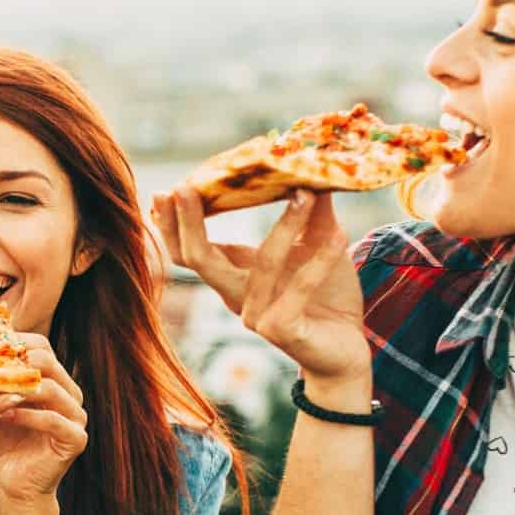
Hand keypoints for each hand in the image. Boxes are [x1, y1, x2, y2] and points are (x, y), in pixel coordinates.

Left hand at [0, 337, 86, 507]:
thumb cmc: (3, 443)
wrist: (14, 486)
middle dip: (15, 361)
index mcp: (55, 381)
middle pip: (48, 362)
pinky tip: (4, 416)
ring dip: (18, 388)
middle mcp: (70, 394)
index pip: (41, 347)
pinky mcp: (76, 439)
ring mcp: (77, 416)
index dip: (14, 342)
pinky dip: (27, 416)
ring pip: (51, 388)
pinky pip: (53, 420)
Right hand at [152, 187, 368, 383]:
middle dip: (187, 223)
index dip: (171, 224)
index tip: (166, 191)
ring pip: (259, 265)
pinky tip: (340, 235)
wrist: (348, 348)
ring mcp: (255, 316)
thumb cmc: (327, 296)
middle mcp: (235, 295)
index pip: (189, 250)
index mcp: (233, 275)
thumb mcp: (317, 243)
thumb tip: (314, 166)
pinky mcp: (281, 332)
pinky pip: (297, 289)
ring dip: (284, 227)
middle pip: (196, 259)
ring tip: (306, 194)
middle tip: (187, 187)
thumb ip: (312, 210)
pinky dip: (319, 260)